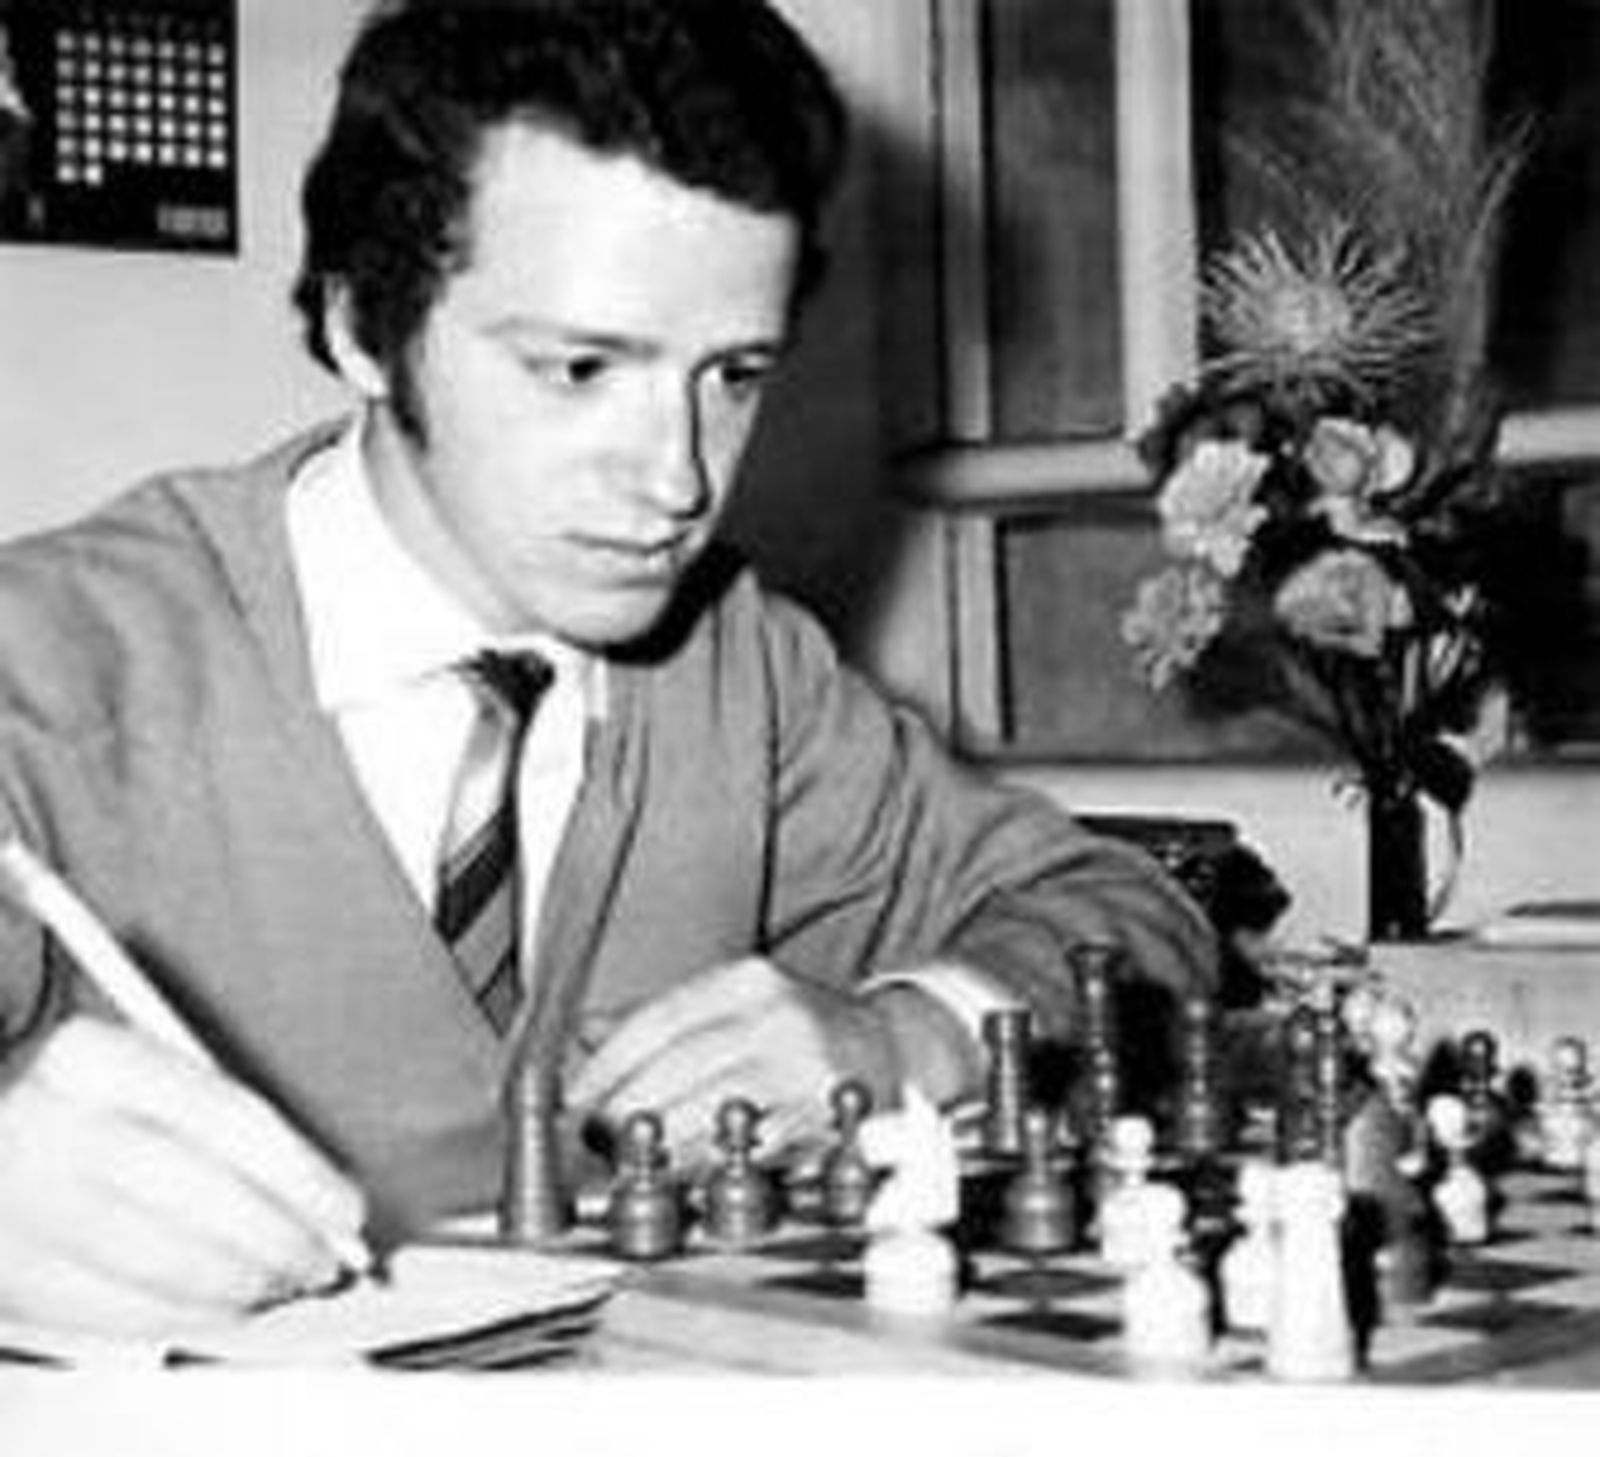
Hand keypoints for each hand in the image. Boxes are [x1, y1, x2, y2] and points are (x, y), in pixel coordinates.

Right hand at [0, 1017, 367, 1337]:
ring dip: (238, 1286)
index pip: (223, 1118)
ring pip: (154, 1264)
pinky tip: (220, 1307)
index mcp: (93, 1060)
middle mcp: (48, 1129)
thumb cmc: (73, 1092)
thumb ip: (216, 1115)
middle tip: (323, 1258)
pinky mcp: (5, 1271)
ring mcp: (17, 1206)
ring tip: (283, 1285)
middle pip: (193, 1197)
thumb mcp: (139, 1068)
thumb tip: (311, 1183)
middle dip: (278, 1239)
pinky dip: (180, 1316)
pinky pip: (106, 1311)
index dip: (299, 1173)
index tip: (342, 1207)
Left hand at [566, 957, 901, 1170]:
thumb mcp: (734, 1003)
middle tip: (596, 1137)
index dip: (605, 1067)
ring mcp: (801, 1068)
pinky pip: (744, 1152)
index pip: (655, 1022)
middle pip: (672, 1071)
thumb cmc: (801, 1031)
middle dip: (622, 1113)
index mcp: (746, 981)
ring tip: (633, 1160)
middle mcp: (775, 1017)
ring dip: (658, 1148)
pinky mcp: (819, 1119)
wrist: (890, 1049)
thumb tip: (582, 1037)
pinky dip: (706, 1167)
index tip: (576, 1099)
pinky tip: (684, 1173)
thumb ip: (660, 1018)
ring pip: (703, 1117)